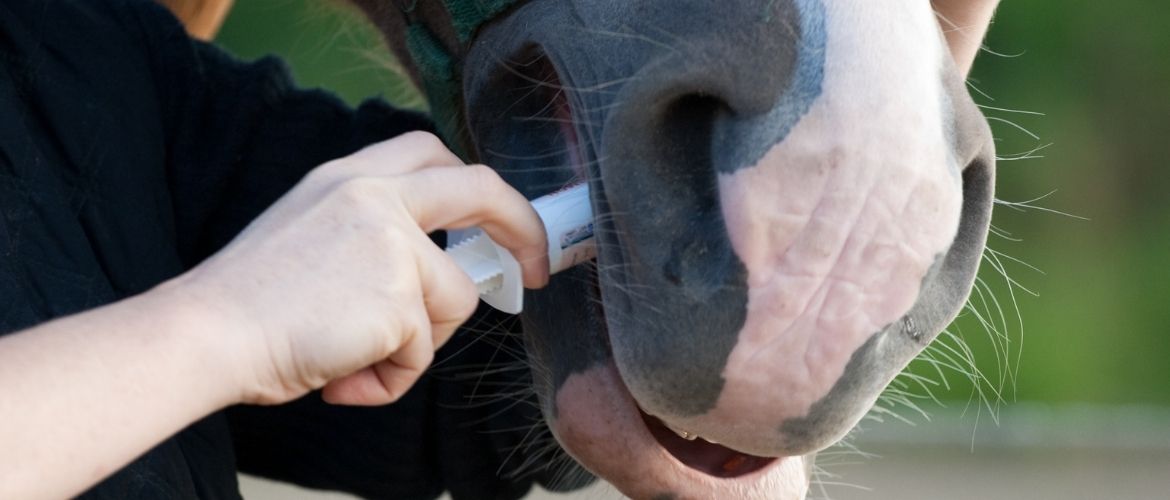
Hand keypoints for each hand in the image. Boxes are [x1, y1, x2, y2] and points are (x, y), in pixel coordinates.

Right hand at [164, 132, 548, 406]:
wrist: (206, 334)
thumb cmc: (248, 303)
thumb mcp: (309, 234)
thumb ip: (369, 234)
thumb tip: (427, 276)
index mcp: (347, 178)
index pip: (430, 153)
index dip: (474, 185)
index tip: (499, 218)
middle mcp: (374, 197)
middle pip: (479, 191)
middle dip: (523, 227)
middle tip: (537, 268)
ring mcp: (391, 244)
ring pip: (453, 303)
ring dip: (414, 344)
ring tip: (351, 357)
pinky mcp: (399, 298)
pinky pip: (422, 355)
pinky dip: (388, 380)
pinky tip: (341, 375)